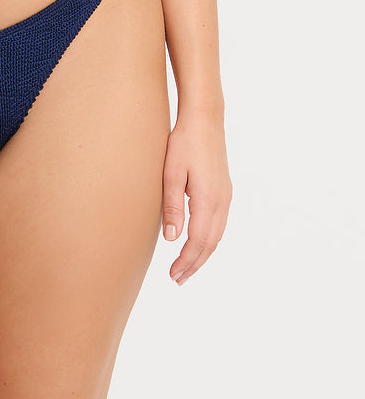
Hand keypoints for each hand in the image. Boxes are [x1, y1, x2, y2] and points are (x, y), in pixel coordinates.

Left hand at [161, 111, 231, 284]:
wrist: (205, 119)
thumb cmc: (184, 142)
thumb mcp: (171, 173)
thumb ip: (172, 207)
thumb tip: (172, 239)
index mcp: (208, 200)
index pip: (198, 241)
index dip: (186, 261)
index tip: (173, 274)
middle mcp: (222, 201)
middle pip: (211, 243)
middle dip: (195, 264)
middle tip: (178, 279)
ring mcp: (226, 195)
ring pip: (217, 235)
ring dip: (202, 253)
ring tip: (186, 267)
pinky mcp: (224, 189)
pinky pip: (219, 223)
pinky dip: (209, 239)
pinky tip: (198, 242)